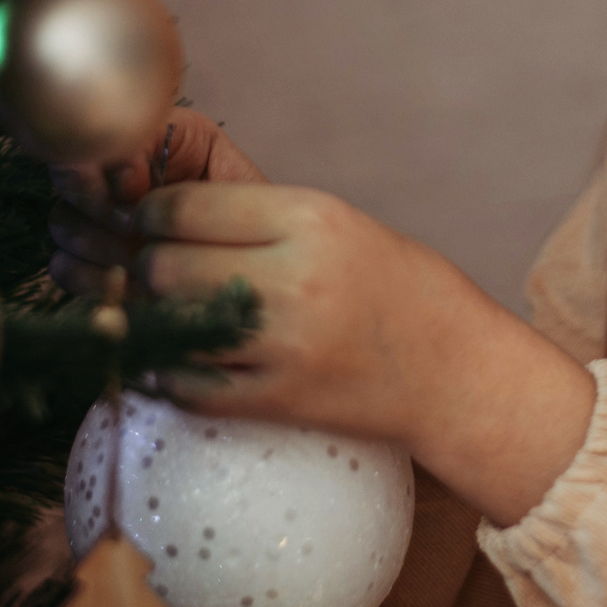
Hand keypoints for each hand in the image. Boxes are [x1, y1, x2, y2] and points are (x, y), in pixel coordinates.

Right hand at [47, 109, 263, 294]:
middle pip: (66, 181)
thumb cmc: (254, 213)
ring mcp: (100, 221)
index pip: (88, 136)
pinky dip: (90, 277)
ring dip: (98, 244)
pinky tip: (125, 282)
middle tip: (134, 229)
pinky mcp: (96, 266)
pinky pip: (64, 268)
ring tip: (137, 257)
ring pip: (62, 223)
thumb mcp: (220, 161)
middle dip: (99, 208)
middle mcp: (112, 176)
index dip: (101, 164)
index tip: (135, 188)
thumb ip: (169, 148)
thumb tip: (121, 178)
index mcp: (141, 138)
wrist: (268, 265)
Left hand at [136, 182, 596, 527]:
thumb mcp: (341, 225)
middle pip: (164, 264)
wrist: (456, 374)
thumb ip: (258, 217)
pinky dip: (170, 370)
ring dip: (155, 318)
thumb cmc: (400, 290)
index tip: (156, 222)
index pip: (184, 206)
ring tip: (172, 312)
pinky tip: (183, 358)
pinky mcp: (274, 401)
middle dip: (150, 266)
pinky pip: (184, 383)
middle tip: (163, 272)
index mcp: (311, 219)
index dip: (154, 213)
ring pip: (165, 322)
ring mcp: (281, 345)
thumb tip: (166, 213)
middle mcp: (293, 278)